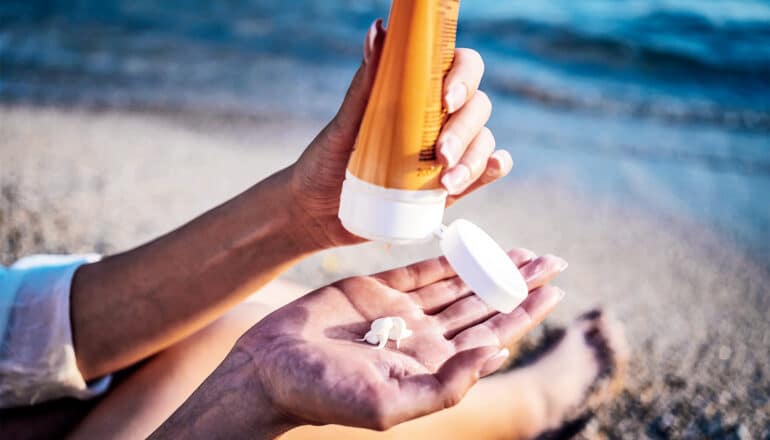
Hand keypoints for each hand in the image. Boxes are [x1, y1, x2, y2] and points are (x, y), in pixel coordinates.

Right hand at [233, 249, 566, 431]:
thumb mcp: (390, 403)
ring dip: (493, 267)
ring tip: (526, 252)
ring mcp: (400, 311)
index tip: (555, 289)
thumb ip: (448, 383)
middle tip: (554, 261)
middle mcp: (423, 337)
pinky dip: (450, 255)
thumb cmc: (324, 394)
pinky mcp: (376, 288)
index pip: (491, 334)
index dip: (524, 312)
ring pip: (459, 284)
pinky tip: (474, 244)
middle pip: (483, 305)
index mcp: (432, 365)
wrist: (269, 368)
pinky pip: (422, 268)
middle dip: (519, 284)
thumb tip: (498, 355)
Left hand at [289, 20, 513, 248]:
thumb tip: (378, 29)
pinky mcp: (449, 186)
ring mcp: (447, 152)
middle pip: (477, 107)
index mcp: (417, 93)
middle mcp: (439, 118)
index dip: (463, 76)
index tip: (446, 98)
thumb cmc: (328, 160)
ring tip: (446, 182)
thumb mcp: (345, 123)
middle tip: (440, 153)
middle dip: (463, 129)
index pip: (459, 67)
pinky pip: (484, 172)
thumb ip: (366, 82)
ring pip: (483, 141)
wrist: (319, 213)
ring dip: (474, 158)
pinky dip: (492, 168)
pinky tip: (491, 167)